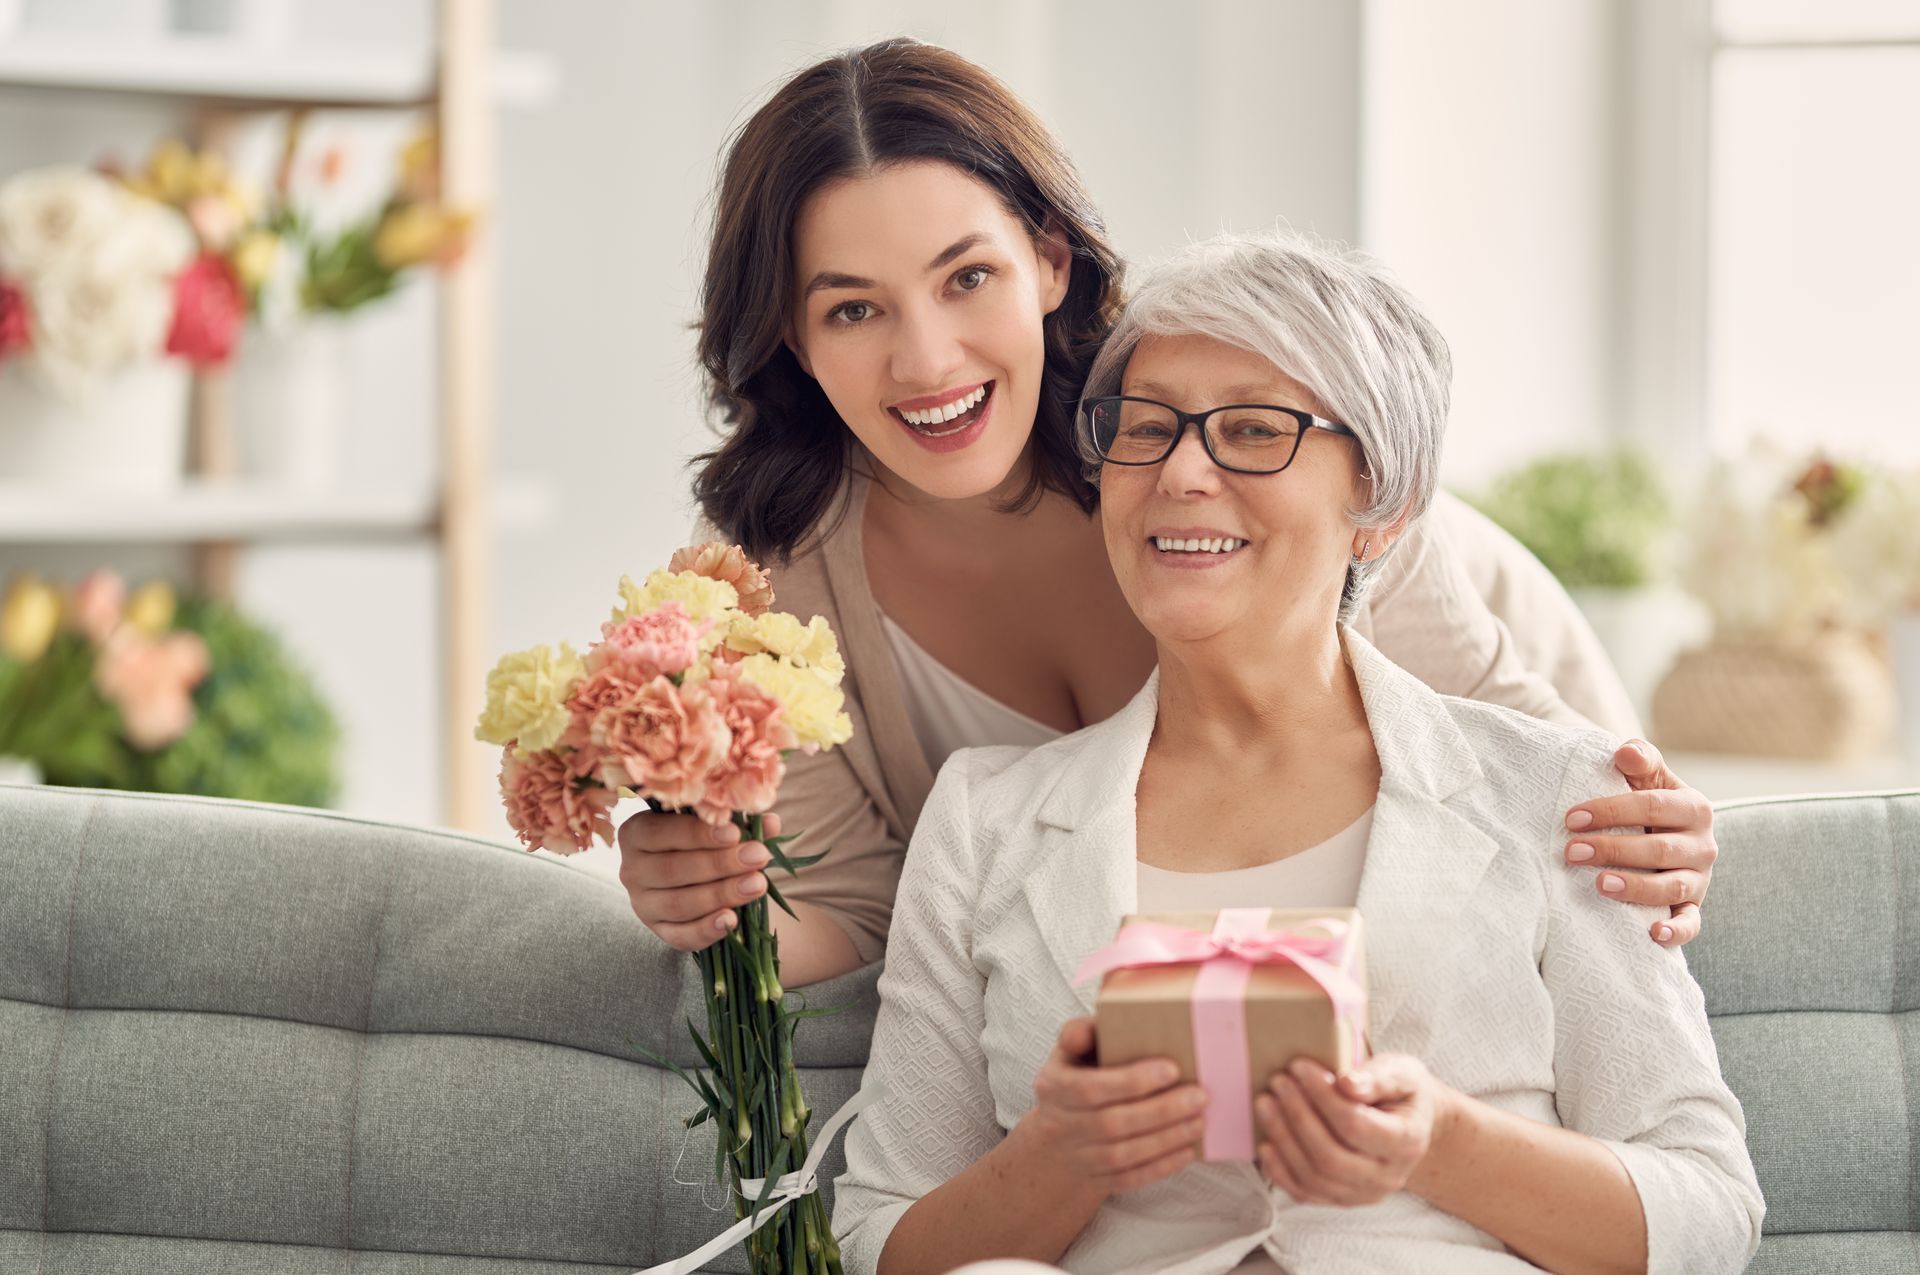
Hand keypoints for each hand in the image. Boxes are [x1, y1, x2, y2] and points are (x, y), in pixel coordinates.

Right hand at [616, 809, 781, 949]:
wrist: (704, 876)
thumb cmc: (706, 840)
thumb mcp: (718, 826)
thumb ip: (741, 823)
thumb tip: (770, 823)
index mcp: (637, 832)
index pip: (663, 833)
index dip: (699, 834)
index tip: (735, 833)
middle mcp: (632, 869)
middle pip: (672, 869)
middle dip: (719, 864)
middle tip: (757, 857)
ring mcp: (643, 904)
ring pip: (678, 903)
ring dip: (720, 894)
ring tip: (756, 884)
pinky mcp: (659, 931)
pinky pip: (680, 936)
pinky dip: (706, 930)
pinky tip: (731, 920)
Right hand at [1015, 1016, 1207, 1197]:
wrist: (1055, 1139)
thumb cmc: (1074, 1080)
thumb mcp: (1069, 1052)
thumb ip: (1082, 1031)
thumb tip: (1100, 1017)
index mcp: (1054, 1087)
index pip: (1090, 1088)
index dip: (1131, 1081)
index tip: (1172, 1069)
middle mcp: (1060, 1125)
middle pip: (1111, 1124)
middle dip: (1160, 1111)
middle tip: (1199, 1097)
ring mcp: (1077, 1157)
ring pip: (1122, 1155)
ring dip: (1166, 1139)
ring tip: (1199, 1121)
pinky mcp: (1096, 1179)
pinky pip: (1128, 1179)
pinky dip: (1160, 1167)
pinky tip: (1187, 1151)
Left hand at [1256, 1054, 1451, 1207]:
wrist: (1410, 1125)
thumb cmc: (1404, 1094)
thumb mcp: (1404, 1074)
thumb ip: (1378, 1077)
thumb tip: (1347, 1083)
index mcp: (1407, 1142)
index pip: (1355, 1125)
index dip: (1322, 1096)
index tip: (1299, 1066)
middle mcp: (1387, 1177)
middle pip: (1331, 1156)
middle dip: (1297, 1116)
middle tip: (1277, 1082)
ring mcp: (1363, 1193)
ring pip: (1315, 1177)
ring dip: (1283, 1139)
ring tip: (1266, 1103)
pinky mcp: (1341, 1199)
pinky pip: (1306, 1193)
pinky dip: (1280, 1171)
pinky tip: (1265, 1143)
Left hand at [1563, 738, 1714, 947]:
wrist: (1669, 835)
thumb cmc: (1649, 804)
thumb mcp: (1649, 778)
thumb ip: (1640, 760)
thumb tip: (1624, 753)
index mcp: (1694, 808)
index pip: (1652, 806)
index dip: (1611, 811)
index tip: (1571, 818)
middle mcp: (1703, 845)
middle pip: (1658, 849)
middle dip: (1613, 849)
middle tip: (1571, 852)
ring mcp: (1700, 879)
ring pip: (1672, 887)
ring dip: (1635, 887)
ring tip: (1599, 884)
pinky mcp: (1693, 907)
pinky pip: (1691, 923)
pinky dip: (1676, 931)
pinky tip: (1652, 933)